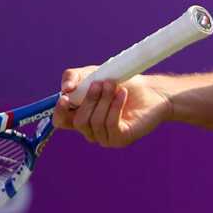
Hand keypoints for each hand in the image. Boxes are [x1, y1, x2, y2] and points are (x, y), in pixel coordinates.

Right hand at [51, 66, 171, 147]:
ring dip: (104, 101)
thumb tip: (65, 90)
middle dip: (89, 99)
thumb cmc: (123, 83)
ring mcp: (105, 137)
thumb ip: (74, 78)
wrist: (152, 91)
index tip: (66, 97)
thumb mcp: (95, 74)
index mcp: (81, 115)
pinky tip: (123, 94)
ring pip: (94, 122)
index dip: (60, 111)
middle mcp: (91, 130)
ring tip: (115, 86)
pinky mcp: (120, 138)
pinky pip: (110, 125)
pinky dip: (115, 107)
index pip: (61, 121)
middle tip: (103, 83)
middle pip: (78, 121)